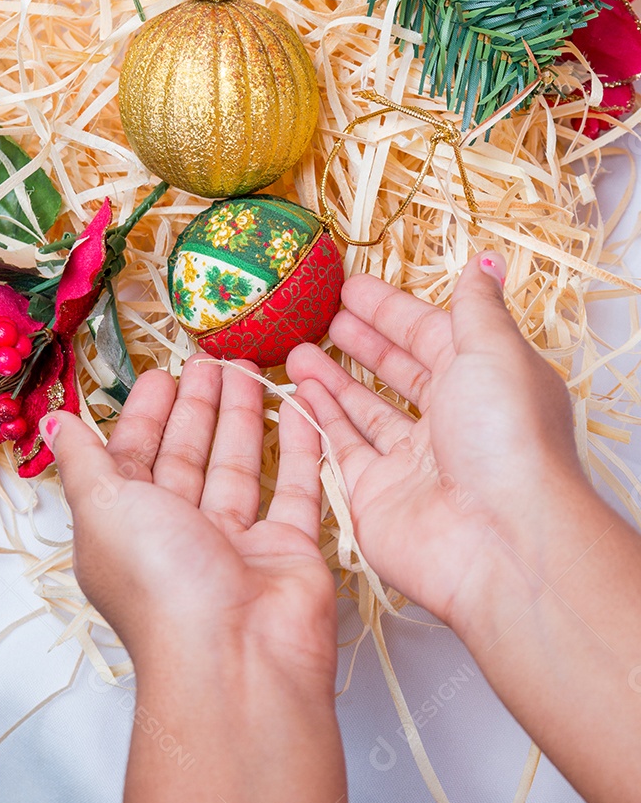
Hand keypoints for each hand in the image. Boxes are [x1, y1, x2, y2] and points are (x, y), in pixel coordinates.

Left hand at [42, 359, 347, 802]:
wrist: (235, 657)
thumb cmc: (159, 581)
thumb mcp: (103, 509)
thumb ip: (83, 460)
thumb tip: (53, 421)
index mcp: (130, 527)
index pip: (134, 457)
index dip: (145, 416)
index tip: (162, 374)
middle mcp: (180, 535)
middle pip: (189, 457)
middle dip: (198, 408)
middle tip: (212, 360)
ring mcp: (237, 543)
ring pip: (240, 466)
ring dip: (244, 418)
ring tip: (251, 370)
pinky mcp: (289, 549)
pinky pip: (295, 489)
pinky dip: (300, 449)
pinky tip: (299, 409)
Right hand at [286, 251, 595, 634]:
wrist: (500, 540)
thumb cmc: (506, 438)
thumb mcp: (495, 352)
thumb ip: (477, 307)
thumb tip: (485, 262)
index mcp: (482, 380)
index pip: (429, 333)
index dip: (390, 309)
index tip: (349, 288)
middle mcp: (451, 421)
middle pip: (398, 372)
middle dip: (362, 344)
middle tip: (322, 319)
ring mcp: (413, 461)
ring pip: (365, 411)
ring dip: (332, 379)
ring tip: (296, 350)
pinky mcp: (379, 495)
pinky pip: (342, 449)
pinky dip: (320, 421)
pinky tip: (298, 393)